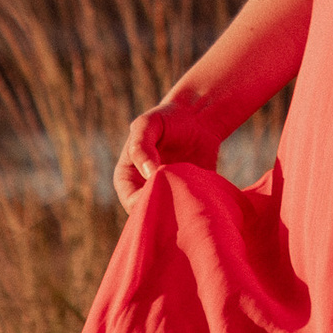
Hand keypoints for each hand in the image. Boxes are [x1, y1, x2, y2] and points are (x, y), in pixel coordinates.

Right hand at [112, 87, 225, 209]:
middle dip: (163, 212)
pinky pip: (190, 211)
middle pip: (150, 213)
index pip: (130, 201)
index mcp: (128, 177)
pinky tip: (205, 197)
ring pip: (170, 216)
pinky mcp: (188, 196)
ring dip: (181, 212)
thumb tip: (149, 175)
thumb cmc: (167, 118)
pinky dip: (196, 209)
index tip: (162, 196)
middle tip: (180, 201)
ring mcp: (168, 195)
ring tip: (193, 197)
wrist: (198, 117)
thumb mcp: (147, 124)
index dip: (143, 204)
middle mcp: (145, 190)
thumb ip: (141, 146)